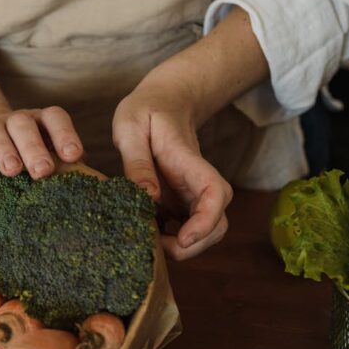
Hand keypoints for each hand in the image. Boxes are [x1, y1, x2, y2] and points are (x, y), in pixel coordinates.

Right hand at [0, 106, 84, 183]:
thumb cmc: (27, 152)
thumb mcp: (47, 154)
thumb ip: (65, 165)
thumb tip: (92, 187)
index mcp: (40, 121)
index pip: (54, 118)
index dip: (65, 134)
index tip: (74, 155)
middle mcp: (16, 120)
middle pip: (24, 124)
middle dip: (34, 147)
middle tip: (42, 171)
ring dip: (3, 149)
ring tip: (11, 171)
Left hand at [113, 84, 232, 260]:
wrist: (164, 101)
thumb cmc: (146, 110)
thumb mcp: (131, 126)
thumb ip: (137, 161)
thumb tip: (148, 197)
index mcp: (189, 161)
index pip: (215, 193)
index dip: (205, 222)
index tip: (183, 239)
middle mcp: (197, 182)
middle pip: (217, 224)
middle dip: (193, 246)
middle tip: (154, 247)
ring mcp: (191, 193)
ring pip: (205, 231)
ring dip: (182, 247)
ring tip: (147, 242)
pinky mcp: (181, 201)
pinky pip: (185, 228)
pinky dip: (170, 240)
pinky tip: (145, 232)